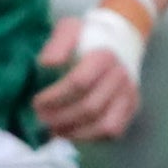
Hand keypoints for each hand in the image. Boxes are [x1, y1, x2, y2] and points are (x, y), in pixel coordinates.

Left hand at [32, 11, 142, 142]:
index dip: (54, 97)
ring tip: (55, 130)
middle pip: (89, 107)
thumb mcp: (69, 30)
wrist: (118, 42)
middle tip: (41, 119)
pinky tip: (72, 132)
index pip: (79, 83)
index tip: (37, 101)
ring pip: (103, 125)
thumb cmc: (88, 38)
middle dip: (61, 118)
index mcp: (105, 56)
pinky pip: (113, 132)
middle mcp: (121, 77)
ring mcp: (129, 95)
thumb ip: (58, 43)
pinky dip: (91, 137)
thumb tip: (47, 64)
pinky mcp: (131, 109)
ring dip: (76, 132)